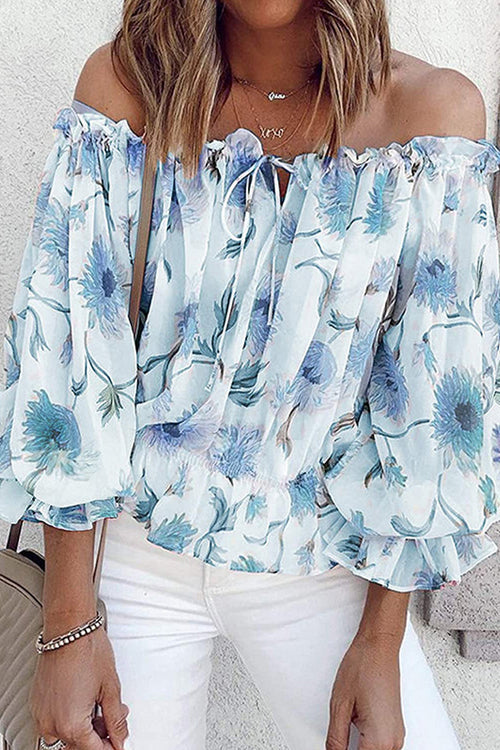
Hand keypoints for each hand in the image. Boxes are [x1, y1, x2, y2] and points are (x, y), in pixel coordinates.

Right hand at [29, 622, 129, 749]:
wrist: (69, 628)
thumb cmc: (88, 650)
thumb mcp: (110, 689)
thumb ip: (116, 720)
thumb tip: (120, 737)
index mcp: (71, 724)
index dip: (110, 746)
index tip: (118, 742)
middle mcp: (51, 723)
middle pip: (78, 744)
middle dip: (100, 736)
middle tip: (114, 719)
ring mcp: (42, 714)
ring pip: (66, 734)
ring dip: (85, 727)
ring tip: (101, 707)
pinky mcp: (38, 703)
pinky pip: (54, 721)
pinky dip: (71, 717)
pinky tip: (85, 702)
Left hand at [325, 632, 405, 749]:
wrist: (379, 647)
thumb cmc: (362, 667)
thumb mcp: (339, 706)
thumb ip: (336, 739)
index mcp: (378, 740)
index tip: (333, 748)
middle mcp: (393, 742)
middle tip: (337, 741)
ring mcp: (397, 735)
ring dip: (361, 749)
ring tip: (345, 736)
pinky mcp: (396, 728)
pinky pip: (383, 748)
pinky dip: (369, 747)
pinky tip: (355, 738)